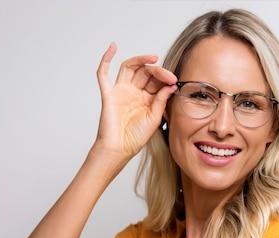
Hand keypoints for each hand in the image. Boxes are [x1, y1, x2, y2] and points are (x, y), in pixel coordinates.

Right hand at [94, 42, 177, 160]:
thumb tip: (171, 85)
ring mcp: (120, 91)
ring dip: (140, 60)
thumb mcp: (154, 118)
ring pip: (129, 68)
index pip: (156, 81)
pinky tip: (113, 47)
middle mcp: (134, 92)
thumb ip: (161, 100)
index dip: (164, 78)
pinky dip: (106, 59)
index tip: (174, 80)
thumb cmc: (136, 137)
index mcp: (146, 99)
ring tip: (152, 57)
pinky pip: (103, 74)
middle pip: (144, 72)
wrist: (120, 149)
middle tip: (167, 75)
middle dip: (157, 71)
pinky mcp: (108, 94)